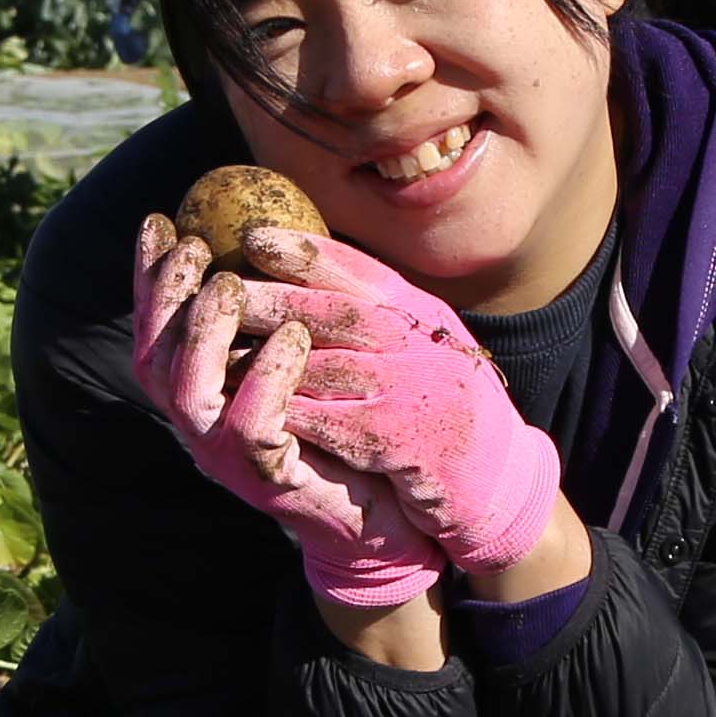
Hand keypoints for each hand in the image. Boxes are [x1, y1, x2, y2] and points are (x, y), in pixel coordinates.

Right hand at [128, 213, 439, 609]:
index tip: (161, 222)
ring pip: (189, 393)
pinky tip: (293, 337)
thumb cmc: (344, 425)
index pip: (158, 330)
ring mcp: (226, 458)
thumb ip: (277, 312)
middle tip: (193, 245)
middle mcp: (202, 425)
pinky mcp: (267, 480)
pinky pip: (250, 428)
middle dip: (166, 296)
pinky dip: (266, 377)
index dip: (150, 278)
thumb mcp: (307, 359)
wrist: (384, 511)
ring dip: (203, 334)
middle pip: (154, 357)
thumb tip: (265, 234)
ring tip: (227, 284)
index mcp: (205, 391)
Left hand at [241, 222, 563, 582]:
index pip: (361, 271)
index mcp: (421, 316)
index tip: (254, 238)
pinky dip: (292, 413)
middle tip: (220, 289)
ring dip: (269, 359)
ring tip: (218, 351)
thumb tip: (308, 266)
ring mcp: (413, 393)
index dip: (305, 251)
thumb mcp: (422, 343)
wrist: (497, 478)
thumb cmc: (444, 404)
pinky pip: (335, 423)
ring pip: (328, 366)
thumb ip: (377, 310)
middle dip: (274, 299)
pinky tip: (251, 408)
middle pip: (337, 313)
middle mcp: (419, 346)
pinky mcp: (403, 442)